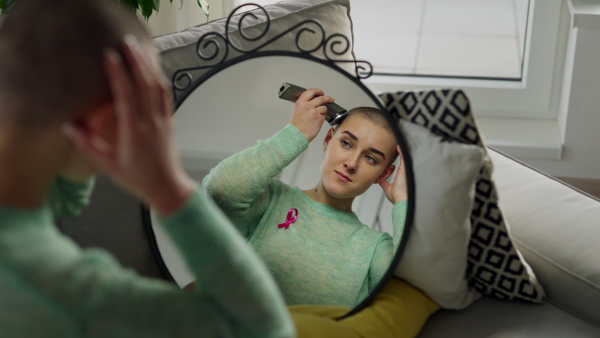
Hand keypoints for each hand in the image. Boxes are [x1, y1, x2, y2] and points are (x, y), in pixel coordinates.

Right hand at [62, 36, 194, 215]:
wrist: (166, 186)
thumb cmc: (136, 178)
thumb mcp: (107, 164)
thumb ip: (87, 144)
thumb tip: (68, 125)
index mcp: (134, 130)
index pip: (126, 95)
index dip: (118, 74)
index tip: (109, 56)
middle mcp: (150, 121)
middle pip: (145, 84)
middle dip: (136, 61)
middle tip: (126, 43)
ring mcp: (163, 120)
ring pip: (158, 87)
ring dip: (149, 66)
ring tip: (139, 49)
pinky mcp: (169, 121)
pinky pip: (166, 95)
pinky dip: (159, 79)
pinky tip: (153, 68)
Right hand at [289, 88, 334, 142]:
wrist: (296, 135)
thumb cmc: (296, 125)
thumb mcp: (297, 110)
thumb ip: (304, 104)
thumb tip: (313, 101)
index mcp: (300, 102)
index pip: (312, 91)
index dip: (318, 91)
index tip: (321, 93)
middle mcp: (307, 105)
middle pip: (322, 98)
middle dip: (328, 98)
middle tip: (331, 99)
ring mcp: (314, 112)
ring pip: (324, 107)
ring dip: (323, 111)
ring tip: (317, 117)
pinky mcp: (319, 119)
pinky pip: (324, 116)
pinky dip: (321, 118)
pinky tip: (316, 122)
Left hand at [379, 145, 407, 203]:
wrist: (402, 200)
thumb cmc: (397, 197)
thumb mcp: (388, 188)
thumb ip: (384, 183)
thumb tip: (379, 180)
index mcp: (401, 176)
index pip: (398, 165)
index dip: (394, 160)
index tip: (390, 157)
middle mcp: (404, 172)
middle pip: (402, 159)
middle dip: (397, 153)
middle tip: (392, 147)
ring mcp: (406, 169)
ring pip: (403, 156)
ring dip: (399, 150)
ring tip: (395, 144)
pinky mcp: (405, 168)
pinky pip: (403, 156)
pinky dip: (401, 150)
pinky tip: (398, 145)